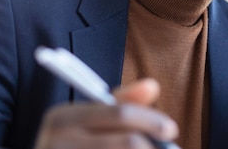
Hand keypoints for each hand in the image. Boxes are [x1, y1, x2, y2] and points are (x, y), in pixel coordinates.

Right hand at [34, 78, 177, 148]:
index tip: (171, 130)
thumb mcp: (88, 121)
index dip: (150, 120)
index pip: (119, 113)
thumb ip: (120, 103)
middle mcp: (55, 141)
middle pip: (128, 143)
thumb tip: (152, 85)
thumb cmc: (70, 146)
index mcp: (62, 117)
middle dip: (153, 147)